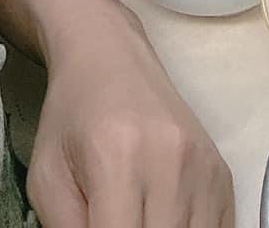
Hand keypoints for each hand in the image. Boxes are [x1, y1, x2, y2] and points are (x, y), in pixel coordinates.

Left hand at [28, 13, 233, 227]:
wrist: (109, 58)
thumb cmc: (73, 115)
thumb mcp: (46, 176)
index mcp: (117, 158)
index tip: (97, 227)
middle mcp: (169, 162)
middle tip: (114, 221)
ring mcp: (203, 168)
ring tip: (139, 217)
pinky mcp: (222, 174)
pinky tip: (163, 219)